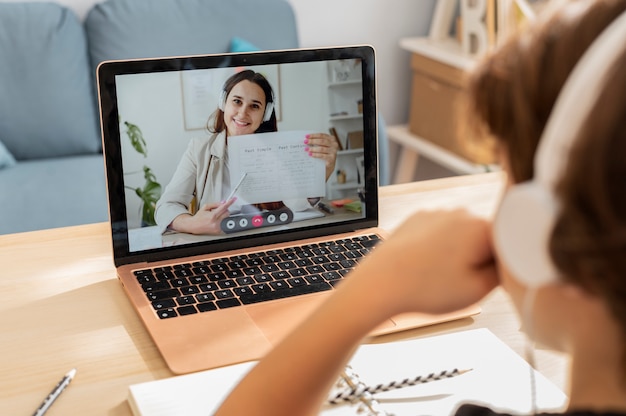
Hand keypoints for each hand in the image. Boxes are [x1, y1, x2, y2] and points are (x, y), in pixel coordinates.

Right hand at [171, 199, 235, 234]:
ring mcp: (217, 227)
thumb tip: (223, 202)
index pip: (224, 207)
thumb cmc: (199, 217)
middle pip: (227, 212)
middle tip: (219, 210)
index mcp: (212, 215)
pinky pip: (224, 223)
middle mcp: (216, 222)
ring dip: (223, 215)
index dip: (229, 202)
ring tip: (215, 216)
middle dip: (224, 210)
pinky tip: (215, 221)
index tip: (234, 199)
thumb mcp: (205, 207)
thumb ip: (215, 204)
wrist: (194, 226)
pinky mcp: (218, 231)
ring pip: (226, 218)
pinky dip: (221, 220)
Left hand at [304, 133, 337, 179]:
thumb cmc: (324, 153)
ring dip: (313, 149)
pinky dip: (315, 155)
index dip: (313, 135)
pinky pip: (322, 156)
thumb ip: (316, 142)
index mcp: (331, 139)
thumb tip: (306, 140)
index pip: (321, 135)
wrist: (328, 165)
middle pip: (322, 141)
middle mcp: (334, 144)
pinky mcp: (332, 158)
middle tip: (305, 142)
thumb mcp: (321, 146)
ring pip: (322, 148)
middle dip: (312, 141)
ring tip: (306, 149)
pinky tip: (310, 155)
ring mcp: (334, 151)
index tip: (306, 136)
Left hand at [348, 209, 498, 317]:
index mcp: (481, 227)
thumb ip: (505, 273)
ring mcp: (437, 213)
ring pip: (462, 236)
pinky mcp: (417, 218)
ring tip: (439, 276)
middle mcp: (461, 213)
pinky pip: (439, 234)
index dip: (503, 267)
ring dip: (458, 254)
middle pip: (486, 238)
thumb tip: (511, 262)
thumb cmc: (425, 288)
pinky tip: (426, 267)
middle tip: (462, 283)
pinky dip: (437, 249)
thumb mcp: (478, 291)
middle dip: (480, 259)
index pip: (510, 245)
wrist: (380, 283)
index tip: (489, 282)